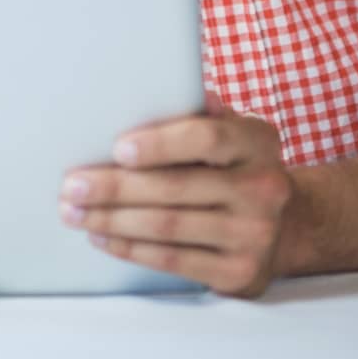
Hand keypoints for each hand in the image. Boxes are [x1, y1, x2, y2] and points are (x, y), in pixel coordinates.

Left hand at [58, 95, 292, 296]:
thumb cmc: (237, 165)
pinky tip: (104, 237)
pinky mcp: (240, 272)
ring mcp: (254, 234)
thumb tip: (153, 85)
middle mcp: (263, 187)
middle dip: (114, 187)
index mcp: (257, 141)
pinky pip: (175, 260)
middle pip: (175, 187)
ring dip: (113, 220)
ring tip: (75, 213)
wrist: (285, 225)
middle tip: (72, 187)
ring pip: (168, 226)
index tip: (118, 149)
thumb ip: (198, 112)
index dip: (160, 143)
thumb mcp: (231, 130)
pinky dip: (132, 248)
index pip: (206, 137)